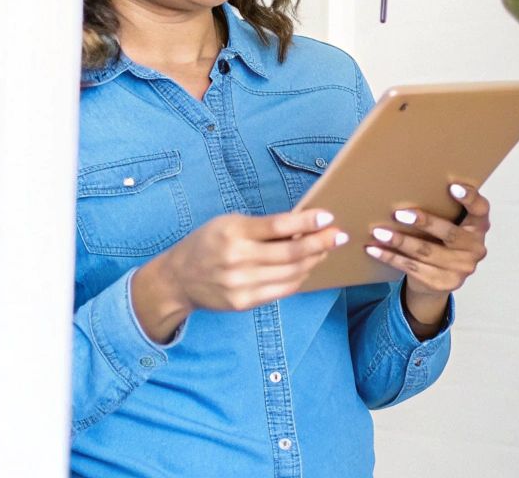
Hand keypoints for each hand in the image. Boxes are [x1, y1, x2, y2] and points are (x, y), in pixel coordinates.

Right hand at [133, 210, 345, 342]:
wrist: (179, 278)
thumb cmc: (207, 243)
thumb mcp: (229, 223)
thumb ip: (262, 227)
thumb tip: (302, 226)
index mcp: (233, 232)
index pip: (278, 226)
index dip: (307, 222)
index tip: (327, 217)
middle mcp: (238, 259)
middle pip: (291, 253)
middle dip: (320, 243)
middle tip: (339, 235)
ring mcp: (241, 284)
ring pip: (291, 273)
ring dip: (314, 260)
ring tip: (325, 250)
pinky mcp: (244, 302)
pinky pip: (282, 290)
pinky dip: (299, 277)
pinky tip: (307, 267)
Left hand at [364, 183, 491, 336]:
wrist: (439, 279)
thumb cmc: (442, 240)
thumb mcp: (450, 223)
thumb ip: (443, 208)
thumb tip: (407, 185)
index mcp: (479, 227)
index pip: (480, 209)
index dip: (470, 198)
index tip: (453, 186)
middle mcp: (475, 248)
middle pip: (449, 233)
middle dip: (424, 222)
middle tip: (400, 213)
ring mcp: (461, 268)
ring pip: (426, 252)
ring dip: (399, 241)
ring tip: (380, 231)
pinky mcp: (443, 282)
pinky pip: (412, 267)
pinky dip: (391, 257)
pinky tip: (375, 249)